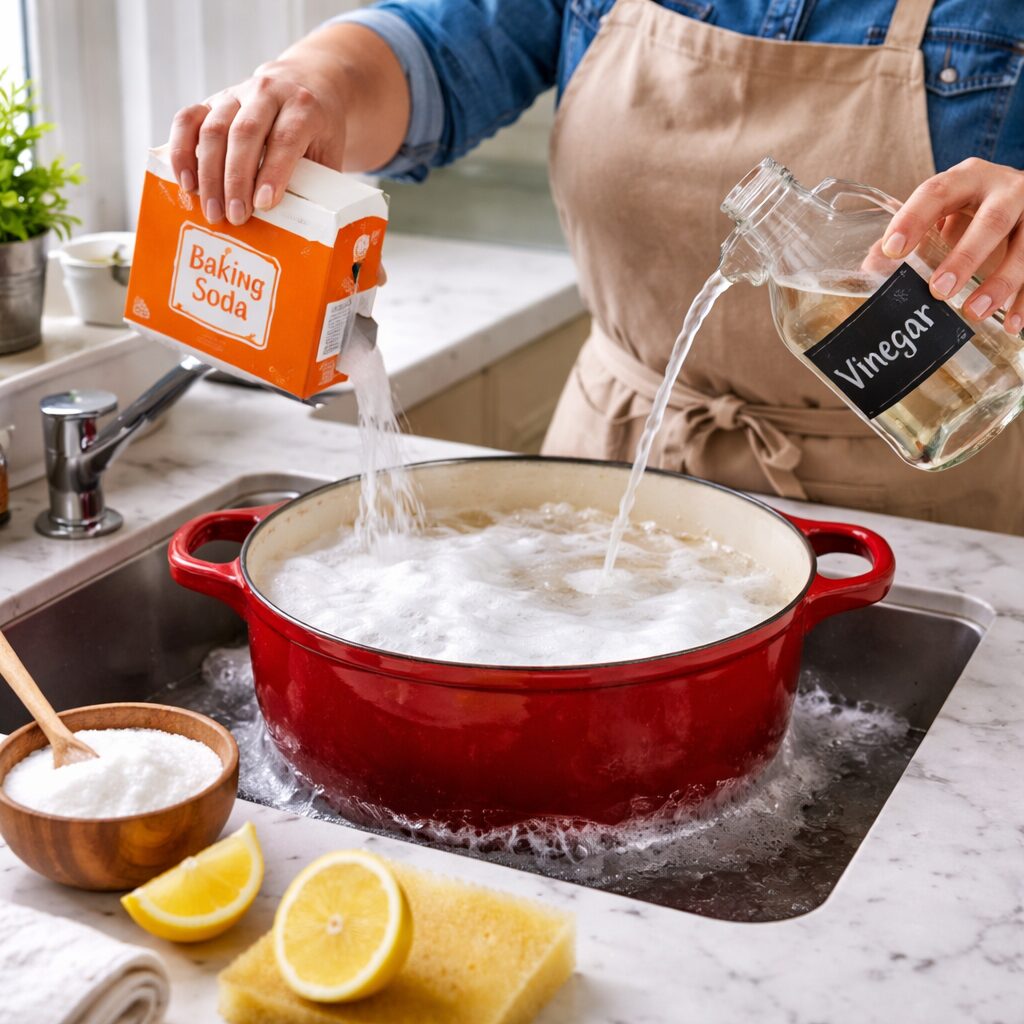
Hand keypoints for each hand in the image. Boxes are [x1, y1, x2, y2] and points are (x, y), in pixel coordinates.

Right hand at [169, 63, 344, 227]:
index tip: (263, 205)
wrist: (303, 85)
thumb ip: (315, 180)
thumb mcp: (328, 152)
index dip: (272, 172)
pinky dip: (182, 151)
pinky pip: (188, 120)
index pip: (284, 138)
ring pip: (213, 129)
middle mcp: (267, 93)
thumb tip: (297, 225)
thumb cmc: (316, 132)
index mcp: (302, 107)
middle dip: (236, 180)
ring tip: (212, 211)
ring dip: (209, 174)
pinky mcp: (212, 100)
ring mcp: (235, 94)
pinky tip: (186, 182)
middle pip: (244, 134)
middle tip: (234, 217)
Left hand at [881, 158, 1023, 334]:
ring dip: (1000, 283)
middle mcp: (1005, 188)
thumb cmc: (971, 209)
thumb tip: (871, 271)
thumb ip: (911, 238)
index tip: (893, 250)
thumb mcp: (942, 213)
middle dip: (965, 257)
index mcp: (966, 178)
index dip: (914, 219)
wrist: (1021, 198)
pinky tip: (1011, 324)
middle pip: (991, 221)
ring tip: (972, 312)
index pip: (936, 193)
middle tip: (938, 290)